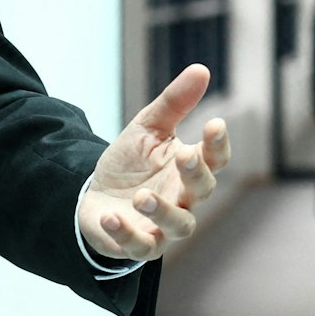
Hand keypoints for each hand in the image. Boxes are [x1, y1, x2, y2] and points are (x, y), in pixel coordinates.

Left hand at [79, 63, 230, 261]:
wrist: (97, 196)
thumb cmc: (131, 163)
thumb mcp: (148, 127)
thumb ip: (175, 103)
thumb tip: (202, 69)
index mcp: (189, 168)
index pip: (214, 158)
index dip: (218, 144)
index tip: (214, 124)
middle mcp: (184, 198)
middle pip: (202, 191)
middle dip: (196, 174)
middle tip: (183, 157)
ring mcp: (164, 225)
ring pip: (179, 225)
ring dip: (162, 211)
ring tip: (142, 196)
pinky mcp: (139, 244)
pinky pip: (140, 246)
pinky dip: (127, 234)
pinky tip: (111, 218)